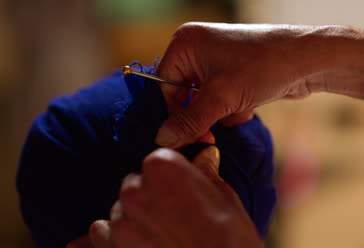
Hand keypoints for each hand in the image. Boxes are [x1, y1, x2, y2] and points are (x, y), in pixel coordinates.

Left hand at [67, 146, 262, 247]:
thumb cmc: (230, 238)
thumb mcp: (224, 197)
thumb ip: (205, 173)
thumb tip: (206, 156)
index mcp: (162, 167)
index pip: (157, 160)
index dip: (171, 173)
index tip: (181, 184)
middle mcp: (135, 190)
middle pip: (136, 184)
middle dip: (151, 195)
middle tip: (176, 213)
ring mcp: (120, 223)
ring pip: (122, 210)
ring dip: (136, 218)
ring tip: (165, 234)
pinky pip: (102, 235)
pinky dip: (113, 237)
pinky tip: (139, 242)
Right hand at [155, 22, 363, 147]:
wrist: (307, 60)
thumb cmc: (262, 67)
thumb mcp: (221, 98)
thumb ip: (189, 121)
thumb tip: (161, 140)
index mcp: (184, 44)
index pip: (163, 87)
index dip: (174, 114)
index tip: (187, 137)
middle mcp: (197, 48)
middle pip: (183, 96)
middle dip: (203, 114)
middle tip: (213, 132)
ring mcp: (216, 61)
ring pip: (203, 102)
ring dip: (220, 113)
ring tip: (240, 106)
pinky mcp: (233, 73)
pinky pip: (220, 99)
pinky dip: (232, 107)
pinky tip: (250, 103)